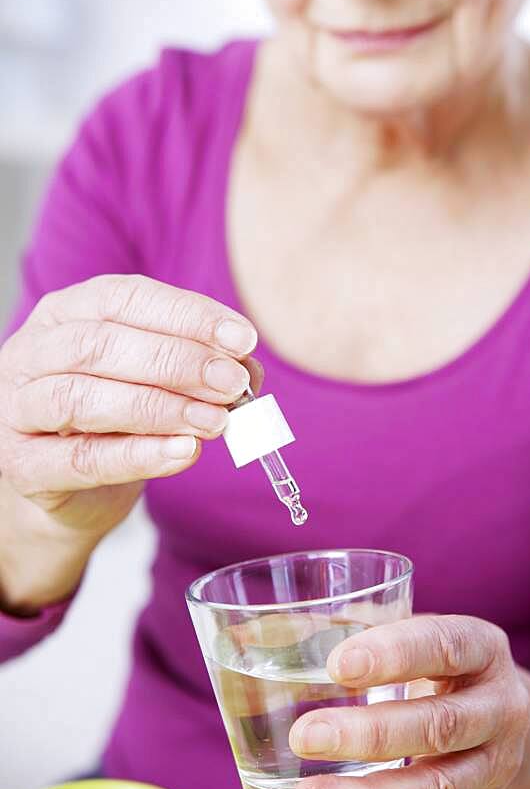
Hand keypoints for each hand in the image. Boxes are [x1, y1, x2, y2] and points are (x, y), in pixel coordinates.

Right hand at [0, 274, 260, 540]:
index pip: (124, 297)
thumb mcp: (154, 383)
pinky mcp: (23, 466)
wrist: (65, 491)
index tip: (243, 338)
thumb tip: (247, 369)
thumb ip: (199, 369)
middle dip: (177, 362)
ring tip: (215, 422)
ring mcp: (17, 410)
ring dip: (159, 408)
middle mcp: (31, 353)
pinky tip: (183, 452)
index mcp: (64, 314)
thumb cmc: (111, 422)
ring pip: (82, 399)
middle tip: (231, 383)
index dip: (186, 316)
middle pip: (100, 345)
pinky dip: (137, 456)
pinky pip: (81, 459)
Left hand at [286, 615, 529, 788]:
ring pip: (433, 788)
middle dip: (370, 734)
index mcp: (481, 647)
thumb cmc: (433, 663)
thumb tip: (251, 633)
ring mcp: (493, 764)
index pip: (443, 645)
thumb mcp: (406, 634)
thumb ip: (344, 630)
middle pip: (440, 724)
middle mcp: (500, 706)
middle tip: (306, 736)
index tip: (337, 664)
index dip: (393, 655)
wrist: (498, 716)